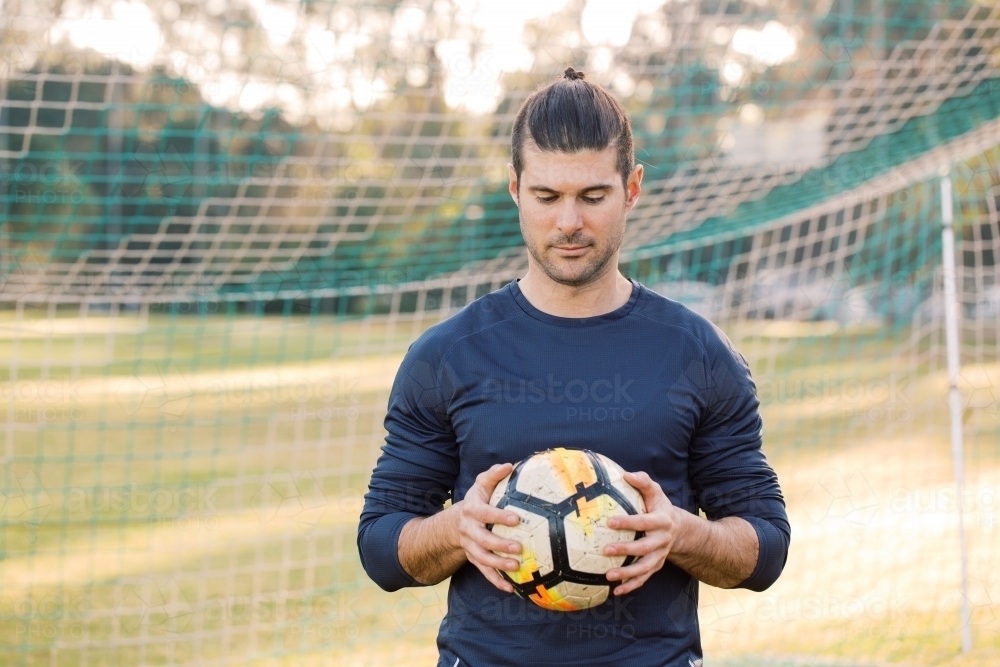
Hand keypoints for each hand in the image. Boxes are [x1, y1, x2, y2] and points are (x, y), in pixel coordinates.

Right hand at [455, 463, 521, 593]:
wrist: (457, 523)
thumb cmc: (478, 500)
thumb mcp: (482, 485)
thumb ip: (493, 474)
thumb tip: (510, 465)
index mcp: (471, 510)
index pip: (483, 513)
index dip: (498, 516)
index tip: (516, 518)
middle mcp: (469, 530)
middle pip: (482, 540)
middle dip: (500, 545)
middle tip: (519, 548)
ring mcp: (470, 547)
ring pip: (483, 559)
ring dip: (499, 565)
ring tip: (516, 567)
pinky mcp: (475, 559)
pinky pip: (485, 572)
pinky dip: (496, 581)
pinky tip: (511, 589)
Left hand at [603, 471, 685, 595]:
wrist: (678, 529)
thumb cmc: (659, 506)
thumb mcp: (655, 491)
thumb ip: (643, 481)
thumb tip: (626, 474)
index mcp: (662, 521)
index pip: (644, 522)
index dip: (628, 522)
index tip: (610, 522)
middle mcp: (662, 540)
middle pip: (644, 548)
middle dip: (626, 550)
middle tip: (606, 550)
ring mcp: (660, 555)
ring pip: (644, 568)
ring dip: (627, 574)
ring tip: (609, 576)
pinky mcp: (656, 566)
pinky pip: (644, 579)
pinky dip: (631, 586)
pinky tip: (616, 592)